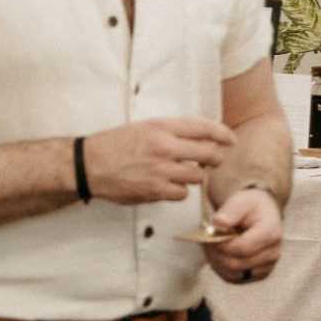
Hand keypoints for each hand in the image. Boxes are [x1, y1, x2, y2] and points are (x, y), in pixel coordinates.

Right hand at [80, 116, 228, 204]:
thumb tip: (201, 137)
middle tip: (215, 160)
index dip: (222, 134)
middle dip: (216, 158)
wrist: (89, 164)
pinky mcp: (155, 190)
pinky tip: (168, 186)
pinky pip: (182, 194)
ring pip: (197, 176)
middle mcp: (164, 147)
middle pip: (208, 154)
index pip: (203, 128)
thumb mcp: (144, 127)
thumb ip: (172, 131)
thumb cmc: (116, 144)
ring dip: (194, 176)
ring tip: (182, 173)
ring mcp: (160, 170)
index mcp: (161, 127)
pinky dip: (179, 191)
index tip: (230, 140)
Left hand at [204, 182, 285, 283]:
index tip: (212, 233)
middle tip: (208, 239)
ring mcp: (267, 266)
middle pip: (236, 263)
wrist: (261, 214)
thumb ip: (230, 210)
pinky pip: (234, 278)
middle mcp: (273, 253)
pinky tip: (220, 253)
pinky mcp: (258, 274)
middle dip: (217, 253)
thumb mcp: (240, 201)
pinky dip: (221, 268)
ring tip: (214, 244)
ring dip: (217, 261)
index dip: (222, 244)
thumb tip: (218, 223)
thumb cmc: (250, 206)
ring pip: (233, 274)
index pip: (242, 248)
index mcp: (271, 233)